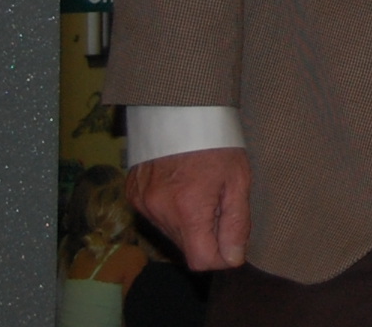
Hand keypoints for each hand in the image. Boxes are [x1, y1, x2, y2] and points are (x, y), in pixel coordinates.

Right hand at [126, 147, 251, 270]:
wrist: (181, 110)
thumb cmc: (217, 143)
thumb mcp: (239, 180)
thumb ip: (237, 223)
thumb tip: (233, 258)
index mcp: (188, 209)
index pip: (201, 260)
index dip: (221, 256)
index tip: (232, 240)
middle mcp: (159, 210)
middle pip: (186, 247)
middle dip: (206, 235)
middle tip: (219, 203)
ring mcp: (142, 203)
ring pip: (171, 233)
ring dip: (189, 223)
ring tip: (200, 191)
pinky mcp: (133, 194)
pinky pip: (155, 216)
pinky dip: (171, 209)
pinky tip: (182, 186)